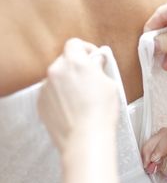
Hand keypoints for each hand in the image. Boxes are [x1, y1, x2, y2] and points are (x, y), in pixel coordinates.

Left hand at [38, 38, 118, 152]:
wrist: (85, 139)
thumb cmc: (101, 112)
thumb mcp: (110, 84)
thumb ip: (99, 68)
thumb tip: (95, 62)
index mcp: (74, 62)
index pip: (74, 44)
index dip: (85, 49)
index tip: (93, 58)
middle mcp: (56, 71)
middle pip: (65, 60)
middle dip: (76, 67)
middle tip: (89, 79)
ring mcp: (45, 87)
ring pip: (57, 77)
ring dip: (67, 82)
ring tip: (80, 99)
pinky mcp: (40, 103)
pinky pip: (51, 93)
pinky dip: (59, 96)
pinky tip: (71, 108)